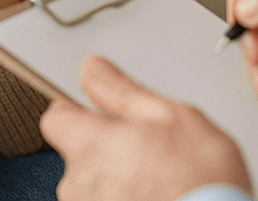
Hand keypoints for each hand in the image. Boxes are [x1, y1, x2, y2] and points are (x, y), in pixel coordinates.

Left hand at [41, 56, 251, 200]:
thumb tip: (93, 70)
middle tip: (150, 153)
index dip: (80, 112)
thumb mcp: (172, 117)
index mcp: (89, 144)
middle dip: (110, 150)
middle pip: (81, 155)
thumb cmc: (200, 184)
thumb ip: (122, 90)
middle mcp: (77, 184)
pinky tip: (158, 200)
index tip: (102, 114)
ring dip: (120, 181)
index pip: (57, 117)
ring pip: (96, 186)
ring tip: (160, 184)